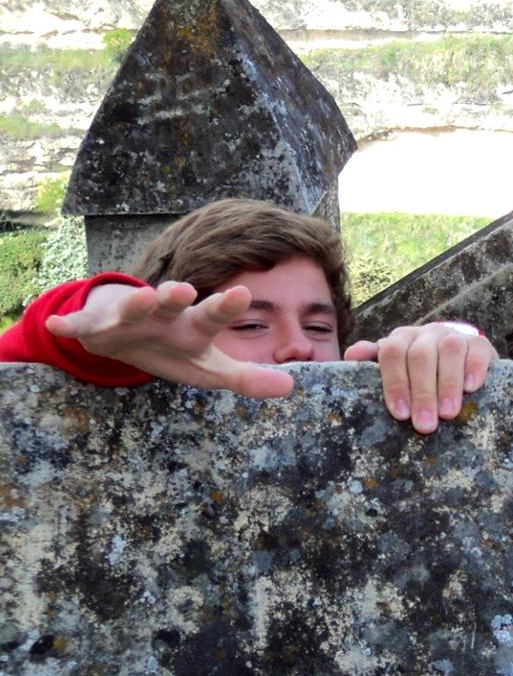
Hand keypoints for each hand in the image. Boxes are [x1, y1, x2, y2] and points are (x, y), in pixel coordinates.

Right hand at [45, 280, 294, 397]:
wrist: (121, 333)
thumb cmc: (173, 348)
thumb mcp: (208, 368)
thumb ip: (247, 378)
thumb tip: (292, 387)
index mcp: (192, 325)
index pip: (213, 315)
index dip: (227, 306)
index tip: (243, 292)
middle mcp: (163, 314)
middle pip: (171, 302)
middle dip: (176, 296)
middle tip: (185, 289)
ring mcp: (128, 318)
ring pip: (131, 306)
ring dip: (136, 302)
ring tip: (142, 298)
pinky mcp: (95, 327)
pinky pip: (81, 326)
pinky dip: (70, 324)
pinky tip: (58, 323)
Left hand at [344, 322, 496, 433]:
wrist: (460, 358)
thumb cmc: (421, 371)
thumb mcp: (396, 367)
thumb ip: (374, 361)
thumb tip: (351, 355)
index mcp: (402, 339)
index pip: (393, 353)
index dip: (395, 383)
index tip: (400, 414)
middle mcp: (427, 333)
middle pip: (420, 356)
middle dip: (422, 393)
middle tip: (424, 425)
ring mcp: (455, 335)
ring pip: (449, 350)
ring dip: (447, 384)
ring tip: (448, 414)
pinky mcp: (480, 343)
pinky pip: (477, 351)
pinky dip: (474, 369)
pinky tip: (471, 389)